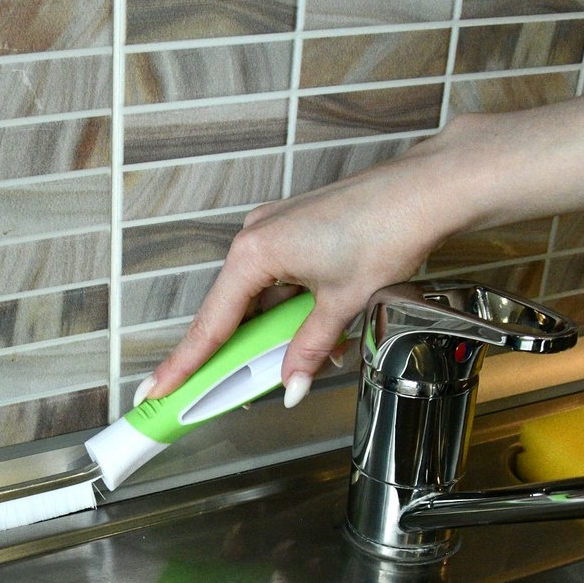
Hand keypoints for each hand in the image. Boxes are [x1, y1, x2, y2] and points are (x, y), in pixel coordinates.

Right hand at [141, 140, 468, 405]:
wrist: (425, 191)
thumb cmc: (387, 229)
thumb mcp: (342, 304)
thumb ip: (308, 349)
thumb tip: (290, 384)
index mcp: (255, 253)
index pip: (211, 324)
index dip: (185, 363)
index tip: (158, 388)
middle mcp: (257, 238)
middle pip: (231, 313)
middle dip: (238, 355)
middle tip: (223, 391)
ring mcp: (276, 232)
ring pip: (260, 301)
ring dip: (278, 336)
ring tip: (303, 361)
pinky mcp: (297, 233)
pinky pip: (281, 284)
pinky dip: (295, 313)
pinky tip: (322, 333)